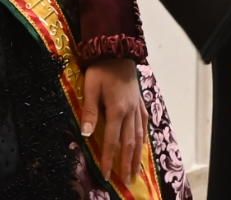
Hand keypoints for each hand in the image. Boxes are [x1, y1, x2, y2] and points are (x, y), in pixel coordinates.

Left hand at [82, 58, 144, 184]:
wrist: (117, 49)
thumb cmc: (101, 68)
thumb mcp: (90, 87)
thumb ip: (89, 111)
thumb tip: (86, 134)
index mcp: (117, 111)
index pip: (111, 141)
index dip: (109, 160)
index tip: (107, 176)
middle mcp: (130, 112)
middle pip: (129, 143)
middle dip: (126, 163)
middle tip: (126, 180)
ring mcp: (137, 107)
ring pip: (139, 136)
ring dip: (137, 155)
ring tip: (136, 170)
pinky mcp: (140, 102)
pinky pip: (144, 123)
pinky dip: (144, 137)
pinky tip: (143, 145)